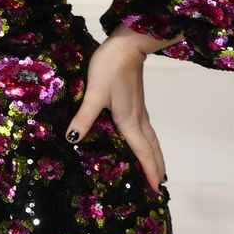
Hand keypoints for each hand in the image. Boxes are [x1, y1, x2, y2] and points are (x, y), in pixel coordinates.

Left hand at [66, 26, 172, 193]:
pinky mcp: (136, 102)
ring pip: (151, 139)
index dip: (150, 171)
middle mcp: (138, 119)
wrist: (128, 43)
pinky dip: (148, 143)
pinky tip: (142, 142)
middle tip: (161, 187)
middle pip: (152, 148)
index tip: (157, 189)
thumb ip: (84, 117)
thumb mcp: (94, 93)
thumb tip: (72, 140)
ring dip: (155, 156)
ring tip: (158, 170)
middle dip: (157, 168)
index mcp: (130, 121)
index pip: (143, 152)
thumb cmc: (111, 67)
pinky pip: (146, 130)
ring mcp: (139, 110)